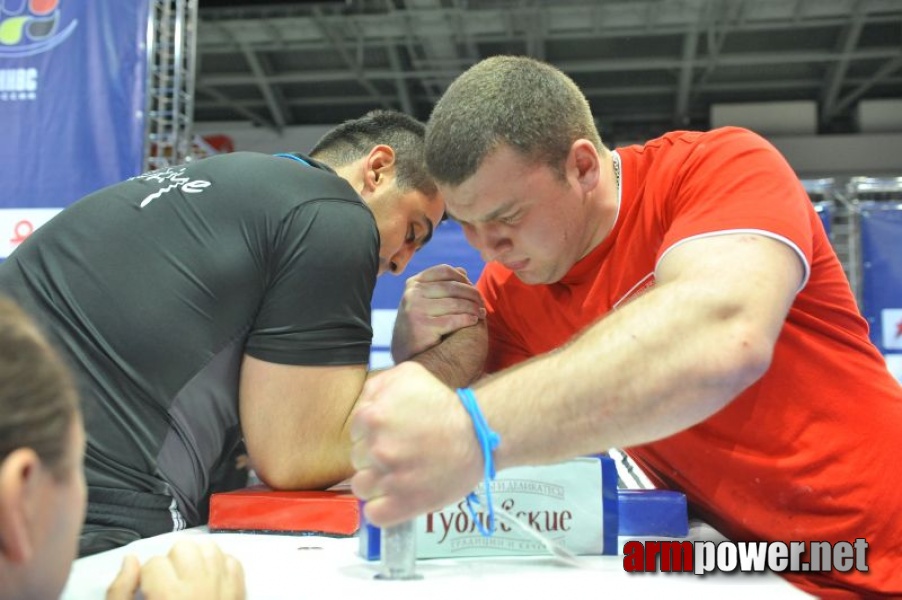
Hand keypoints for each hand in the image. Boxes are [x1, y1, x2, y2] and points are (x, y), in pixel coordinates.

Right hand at [105, 540, 244, 599]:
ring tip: (189, 578)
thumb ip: (119, 591)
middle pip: (184, 548)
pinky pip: (233, 562)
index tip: (149, 591)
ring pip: (210, 548)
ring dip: (197, 559)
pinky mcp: (240, 592)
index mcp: (169, 596)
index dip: (148, 577)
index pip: (153, 563)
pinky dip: (221, 567)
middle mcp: (200, 588)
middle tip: (169, 584)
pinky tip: (210, 581)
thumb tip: (130, 559)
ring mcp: (224, 589)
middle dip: (173, 563)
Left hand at [350, 362, 482, 526]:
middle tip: (402, 453)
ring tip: (401, 475)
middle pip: (358, 459)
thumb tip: (362, 405)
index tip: (393, 435)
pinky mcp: (401, 505)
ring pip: (362, 487)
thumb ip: (376, 386)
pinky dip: (383, 509)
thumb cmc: (444, 406)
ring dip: (377, 483)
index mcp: (372, 417)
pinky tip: (398, 497)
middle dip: (375, 457)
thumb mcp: (408, 376)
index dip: (372, 434)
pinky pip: (374, 514)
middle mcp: (376, 448)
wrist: (478, 435)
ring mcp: (388, 479)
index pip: (355, 432)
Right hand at [391, 264, 485, 362]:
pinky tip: (474, 321)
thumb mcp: (426, 301)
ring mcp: (416, 309)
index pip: (444, 271)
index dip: (463, 278)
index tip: (473, 287)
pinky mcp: (423, 326)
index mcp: (413, 283)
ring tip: (482, 313)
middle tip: (482, 302)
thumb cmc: (421, 325)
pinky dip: (468, 319)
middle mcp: (412, 294)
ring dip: (473, 308)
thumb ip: (442, 285)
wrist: (408, 356)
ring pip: (456, 303)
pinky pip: (454, 320)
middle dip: (472, 294)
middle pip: (452, 287)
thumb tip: (462, 271)